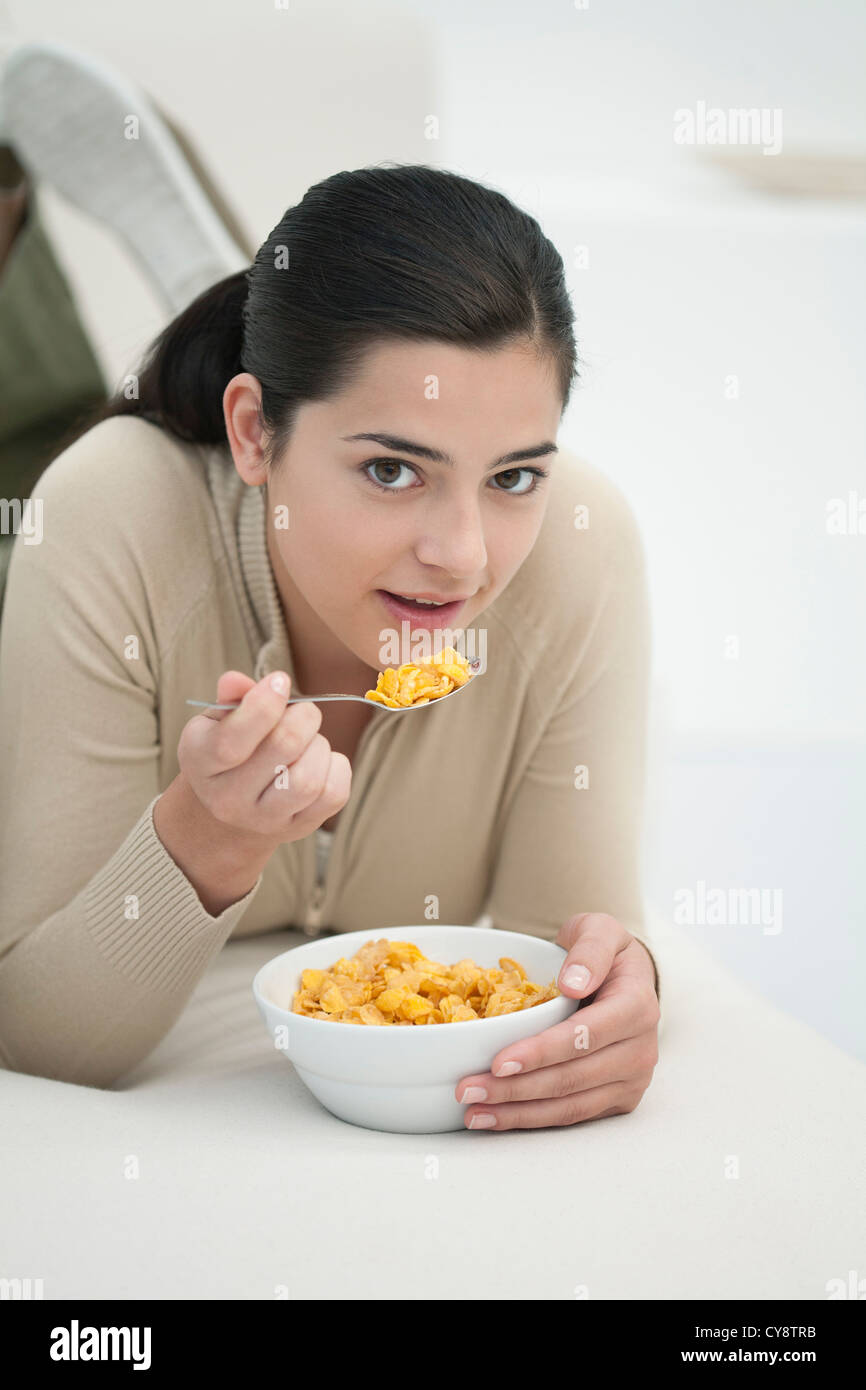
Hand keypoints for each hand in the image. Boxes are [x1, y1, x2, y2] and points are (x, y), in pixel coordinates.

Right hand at [177, 668, 350, 844]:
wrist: (233, 806)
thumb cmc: (230, 747)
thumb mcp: (219, 720)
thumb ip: (231, 698)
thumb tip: (236, 681)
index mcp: (200, 762)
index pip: (232, 740)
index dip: (264, 704)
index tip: (280, 680)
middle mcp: (227, 799)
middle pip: (283, 746)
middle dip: (303, 716)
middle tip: (301, 711)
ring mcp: (264, 819)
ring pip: (310, 779)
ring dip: (319, 745)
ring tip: (308, 740)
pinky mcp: (298, 828)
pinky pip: (334, 794)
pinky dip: (336, 766)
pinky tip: (320, 760)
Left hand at [455, 913, 659, 1130]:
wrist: (625, 978)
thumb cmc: (604, 952)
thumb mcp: (599, 930)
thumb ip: (590, 949)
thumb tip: (573, 983)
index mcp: (637, 1007)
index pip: (585, 1036)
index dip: (541, 1053)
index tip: (498, 1061)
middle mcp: (641, 1050)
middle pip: (572, 1079)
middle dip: (516, 1089)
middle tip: (468, 1089)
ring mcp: (632, 1080)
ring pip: (570, 1106)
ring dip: (518, 1113)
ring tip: (473, 1112)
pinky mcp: (618, 1099)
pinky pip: (572, 1115)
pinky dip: (532, 1119)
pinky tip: (495, 1117)